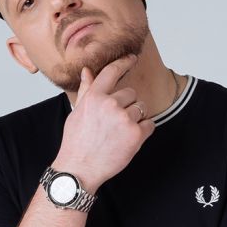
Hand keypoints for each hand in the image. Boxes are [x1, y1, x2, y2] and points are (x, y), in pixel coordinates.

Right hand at [54, 55, 154, 191]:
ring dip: (135, 118)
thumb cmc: (77, 141)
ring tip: (119, 133)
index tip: (133, 58)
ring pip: (141, 108)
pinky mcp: (136, 134)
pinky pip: (150, 124)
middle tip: (114, 122)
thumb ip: (86, 90)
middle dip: (127, 105)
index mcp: (94, 97)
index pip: (112, 72)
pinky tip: (128, 139)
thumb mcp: (77, 112)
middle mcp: (110, 104)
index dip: (124, 62)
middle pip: (131, 93)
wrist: (80, 168)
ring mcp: (124, 119)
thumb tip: (88, 71)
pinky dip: (143, 131)